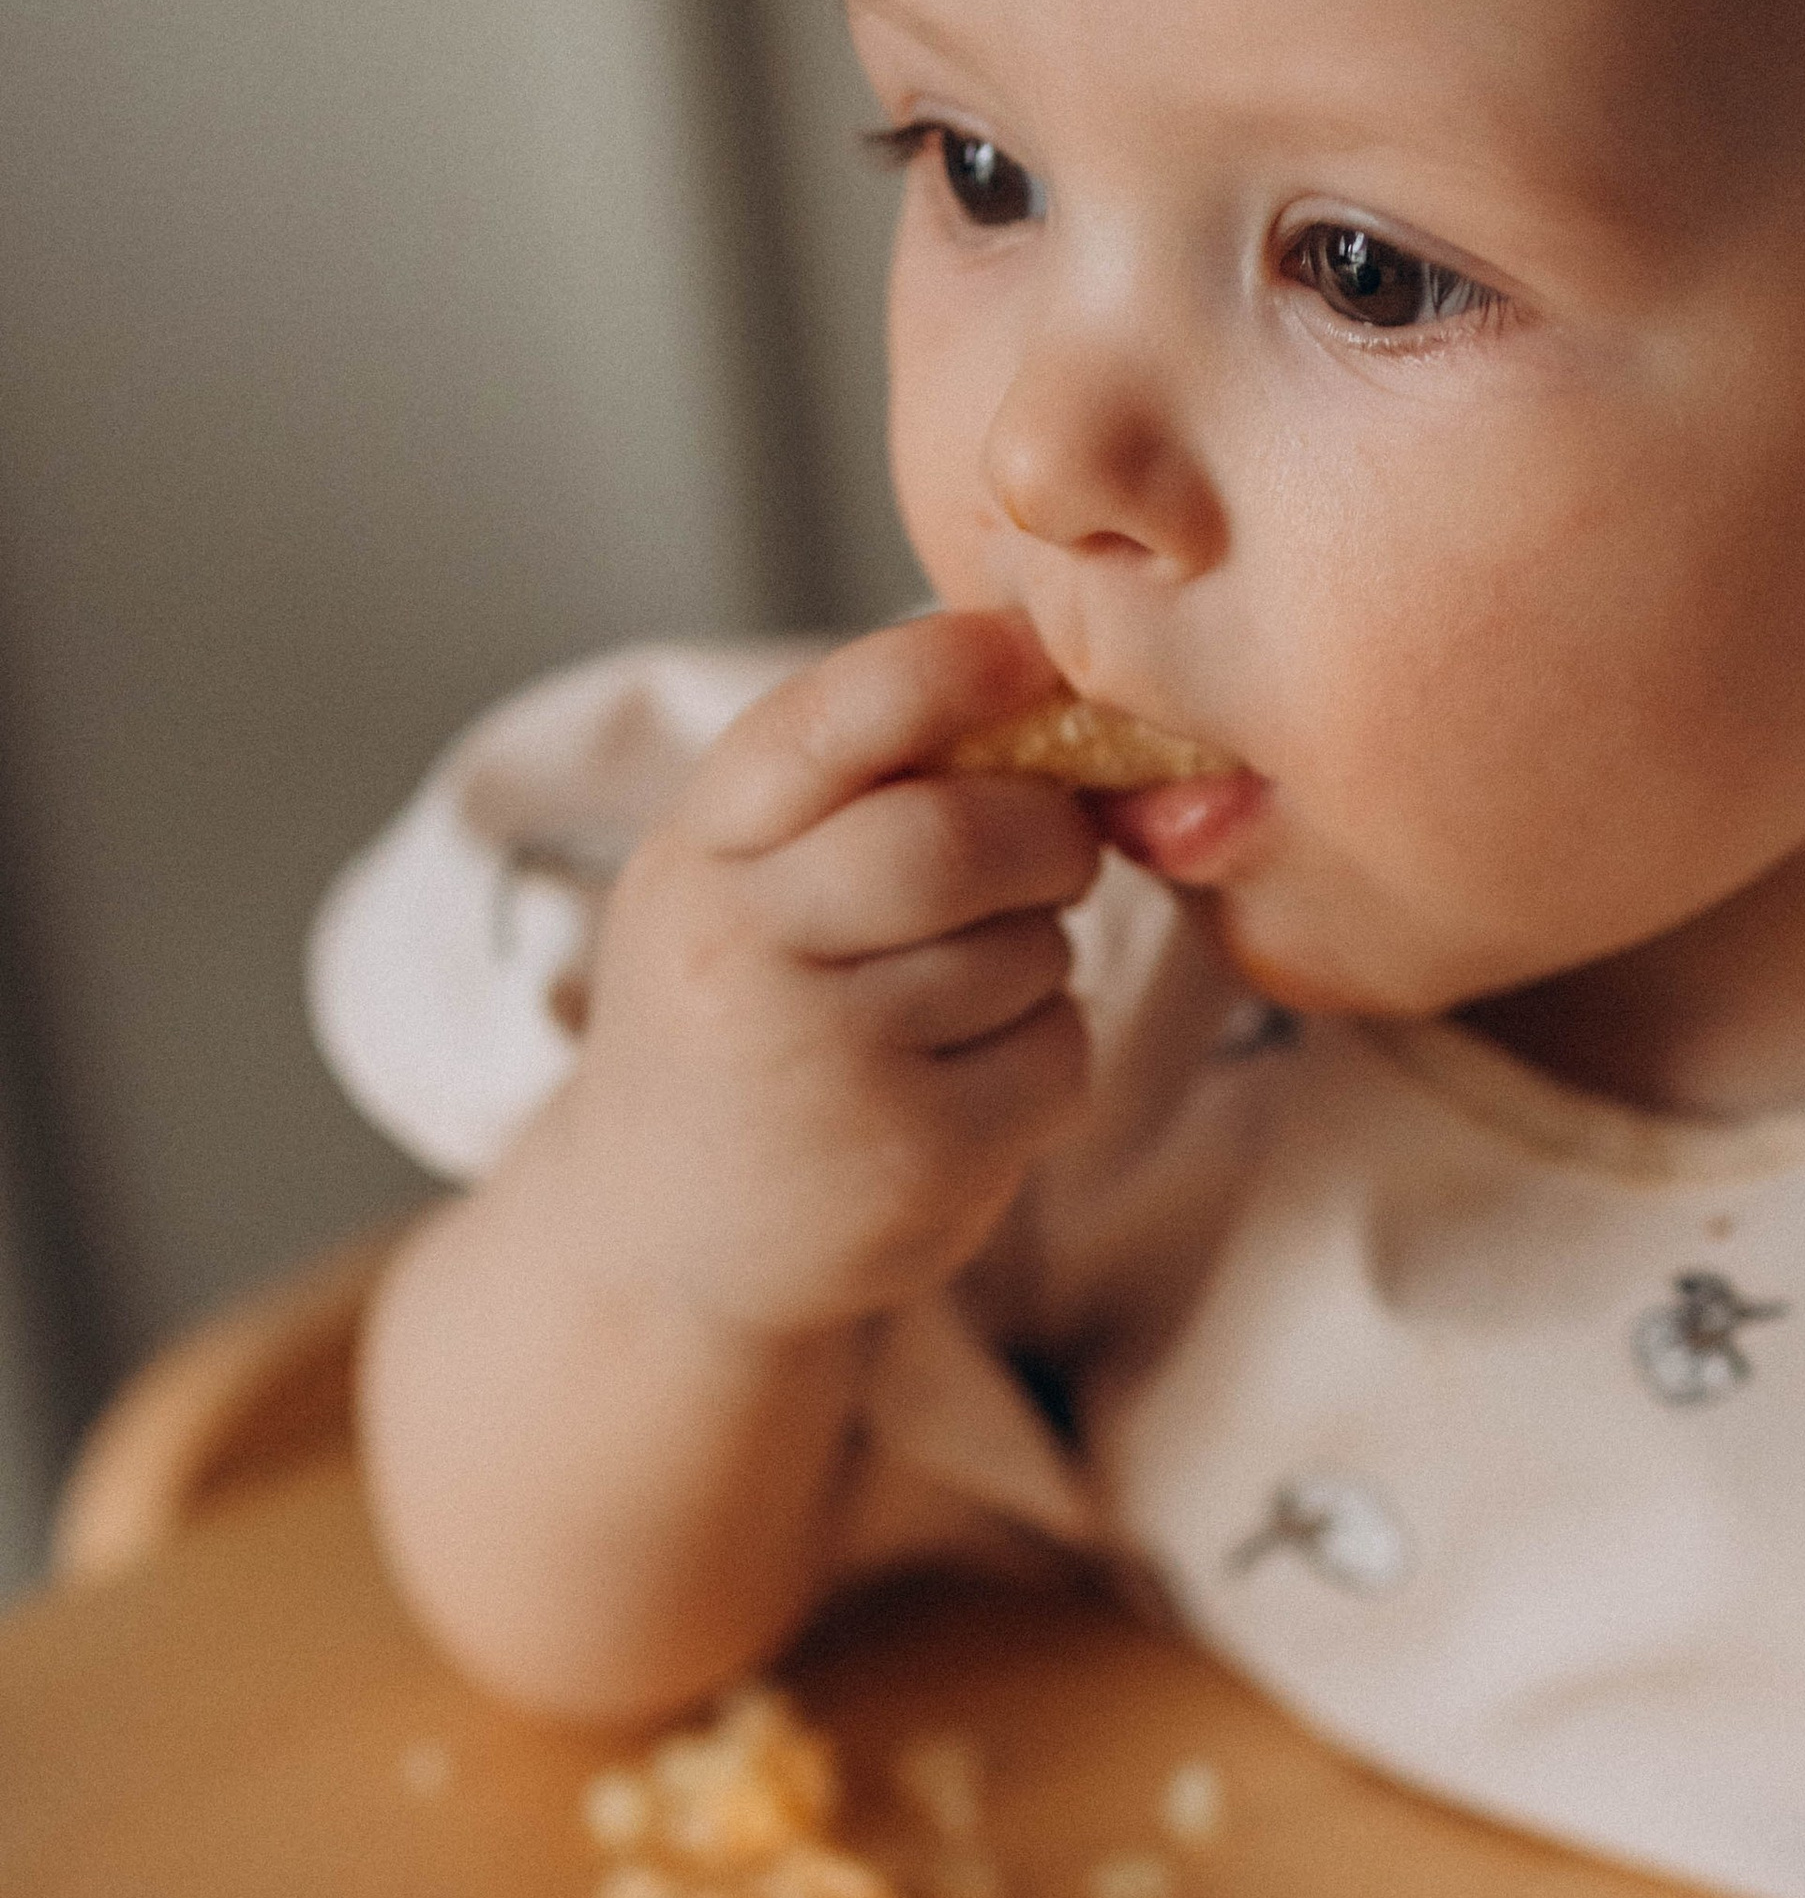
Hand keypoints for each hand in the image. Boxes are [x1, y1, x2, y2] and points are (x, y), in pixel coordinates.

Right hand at [553, 610, 1099, 1341]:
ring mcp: (824, 1066)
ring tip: (962, 999)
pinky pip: (1056, 1051)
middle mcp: (740, 953)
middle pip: (956, 839)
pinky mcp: (911, 1160)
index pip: (826, 726)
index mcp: (698, 856)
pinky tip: (971, 1085)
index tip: (1032, 650)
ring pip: (1026, 949)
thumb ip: (843, 795)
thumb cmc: (729, 1026)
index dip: (948, 670)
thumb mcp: (729, 890)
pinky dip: (1048, 1052)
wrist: (653, 1247)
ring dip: (1039, 956)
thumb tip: (1039, 693)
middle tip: (1057, 853)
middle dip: (1047, 833)